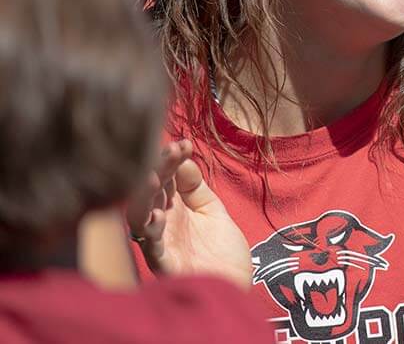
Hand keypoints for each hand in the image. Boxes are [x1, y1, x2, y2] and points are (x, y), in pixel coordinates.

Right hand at [126, 140, 251, 287]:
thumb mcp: (213, 211)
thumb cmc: (222, 252)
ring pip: (142, 216)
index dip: (170, 159)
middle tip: (170, 151)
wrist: (234, 287)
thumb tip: (185, 158)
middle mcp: (162, 222)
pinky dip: (152, 231)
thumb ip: (197, 187)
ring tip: (152, 178)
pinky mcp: (164, 264)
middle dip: (158, 170)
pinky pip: (152, 247)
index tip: (183, 143)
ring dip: (145, 197)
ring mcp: (161, 243)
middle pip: (151, 192)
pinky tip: (158, 216)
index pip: (165, 177)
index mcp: (173, 208)